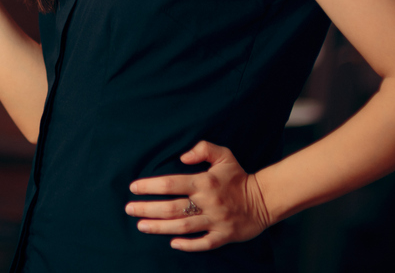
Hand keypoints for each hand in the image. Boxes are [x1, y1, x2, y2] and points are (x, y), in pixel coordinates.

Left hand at [125, 141, 271, 251]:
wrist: (265, 199)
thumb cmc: (238, 176)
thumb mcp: (224, 155)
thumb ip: (203, 148)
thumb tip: (182, 156)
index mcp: (205, 182)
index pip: (171, 183)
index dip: (150, 186)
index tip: (134, 188)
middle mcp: (208, 203)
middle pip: (172, 207)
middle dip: (148, 209)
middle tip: (129, 209)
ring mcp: (216, 221)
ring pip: (183, 226)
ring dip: (160, 227)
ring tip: (141, 226)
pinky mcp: (224, 236)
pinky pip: (204, 243)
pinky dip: (188, 245)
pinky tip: (172, 244)